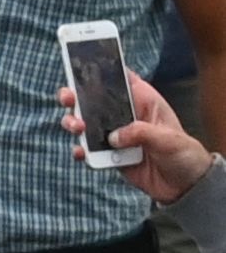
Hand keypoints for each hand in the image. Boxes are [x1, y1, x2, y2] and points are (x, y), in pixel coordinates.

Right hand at [63, 67, 212, 203]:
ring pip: (85, 122)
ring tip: (77, 128)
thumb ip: (142, 133)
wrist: (184, 186)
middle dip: (75, 95)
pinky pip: (87, 149)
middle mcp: (125, 115)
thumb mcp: (170, 139)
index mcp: (144, 102)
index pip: (120, 79)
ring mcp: (115, 134)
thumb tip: (114, 136)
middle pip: (93, 98)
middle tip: (68, 98)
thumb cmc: (184, 155)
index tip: (83, 66)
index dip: (102, 69)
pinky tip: (81, 152)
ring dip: (74, 123)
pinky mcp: (109, 153)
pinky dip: (80, 150)